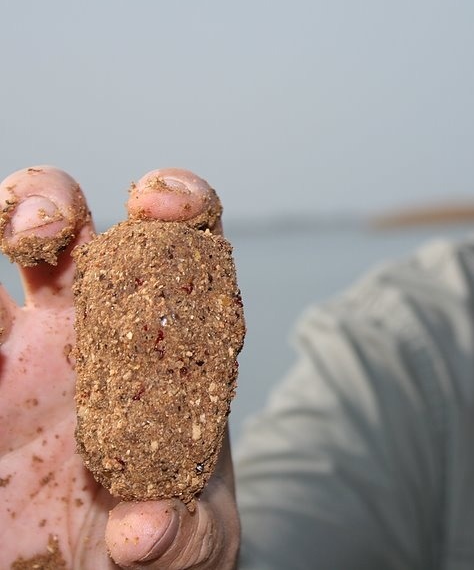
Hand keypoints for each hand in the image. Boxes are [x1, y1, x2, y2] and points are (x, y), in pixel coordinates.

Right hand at [0, 167, 239, 568]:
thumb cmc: (167, 538)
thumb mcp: (192, 544)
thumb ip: (182, 536)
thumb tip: (146, 532)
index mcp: (166, 341)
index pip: (182, 245)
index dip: (178, 203)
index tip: (159, 204)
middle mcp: (88, 328)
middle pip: (66, 224)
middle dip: (48, 200)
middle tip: (43, 235)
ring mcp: (17, 356)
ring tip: (8, 246)